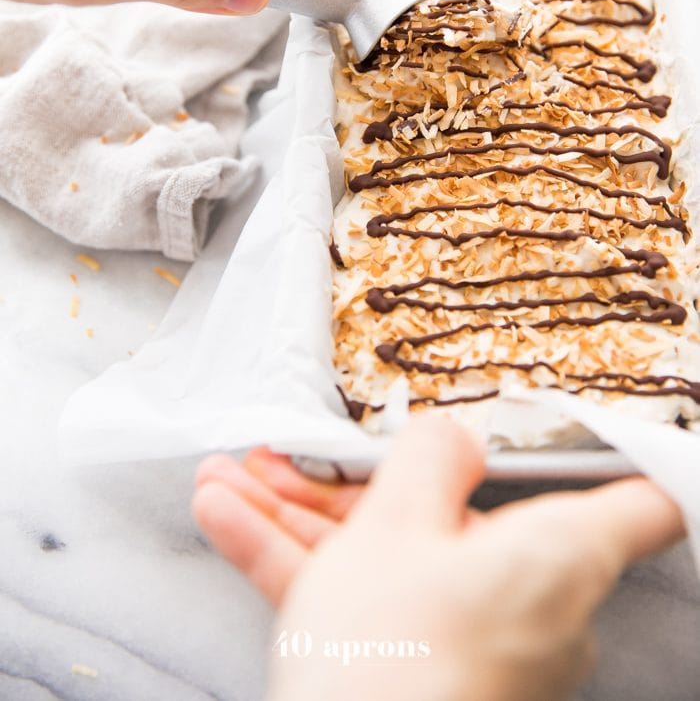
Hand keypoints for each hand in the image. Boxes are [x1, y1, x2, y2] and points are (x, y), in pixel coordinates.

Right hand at [192, 417, 683, 700]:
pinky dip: (303, 564)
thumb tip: (454, 439)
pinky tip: (228, 520)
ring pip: (394, 558)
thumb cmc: (389, 664)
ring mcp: (471, 645)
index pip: (641, 503)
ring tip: (231, 479)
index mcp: (557, 554)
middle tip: (298, 454)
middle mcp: (529, 605)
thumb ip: (431, 457)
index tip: (584, 425)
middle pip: (458, 518)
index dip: (621, 456)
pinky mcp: (420, 677)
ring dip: (306, 515)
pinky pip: (367, 603)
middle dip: (361, 481)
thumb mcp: (395, 524)